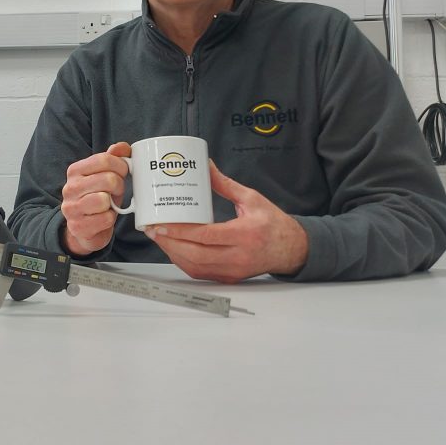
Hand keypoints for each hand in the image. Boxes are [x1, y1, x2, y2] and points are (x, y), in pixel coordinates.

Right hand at [60, 142, 130, 255]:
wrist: (85, 228)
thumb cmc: (98, 198)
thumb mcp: (105, 176)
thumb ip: (113, 158)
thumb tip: (122, 147)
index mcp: (75, 170)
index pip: (103, 159)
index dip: (121, 165)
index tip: (124, 172)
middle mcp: (70, 188)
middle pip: (108, 179)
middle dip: (119, 186)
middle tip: (117, 191)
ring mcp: (71, 208)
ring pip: (104, 200)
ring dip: (113, 204)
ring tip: (109, 205)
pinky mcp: (77, 226)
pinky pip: (106, 219)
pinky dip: (110, 219)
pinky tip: (104, 218)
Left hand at [147, 161, 307, 282]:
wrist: (292, 249)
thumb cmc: (273, 223)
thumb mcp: (252, 199)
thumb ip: (226, 184)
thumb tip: (205, 166)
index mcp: (245, 234)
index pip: (206, 236)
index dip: (179, 232)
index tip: (160, 225)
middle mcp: (239, 256)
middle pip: (196, 255)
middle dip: (169, 243)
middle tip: (152, 230)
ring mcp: (234, 270)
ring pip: (196, 267)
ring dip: (173, 254)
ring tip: (159, 238)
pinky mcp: (230, 277)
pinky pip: (201, 273)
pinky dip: (184, 262)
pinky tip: (174, 250)